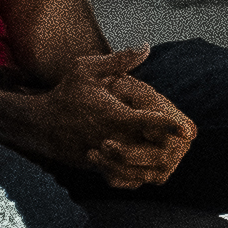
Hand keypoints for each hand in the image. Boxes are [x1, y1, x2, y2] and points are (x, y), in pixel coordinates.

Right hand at [40, 45, 196, 188]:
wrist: (40, 126)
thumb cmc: (65, 95)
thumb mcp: (86, 69)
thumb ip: (119, 60)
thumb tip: (147, 47)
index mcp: (112, 115)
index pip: (146, 122)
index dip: (168, 125)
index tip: (188, 129)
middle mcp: (110, 139)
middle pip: (149, 151)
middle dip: (169, 147)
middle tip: (184, 141)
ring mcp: (106, 158)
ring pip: (140, 170)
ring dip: (158, 163)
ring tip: (173, 155)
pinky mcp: (100, 170)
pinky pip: (127, 180)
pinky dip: (141, 175)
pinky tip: (151, 165)